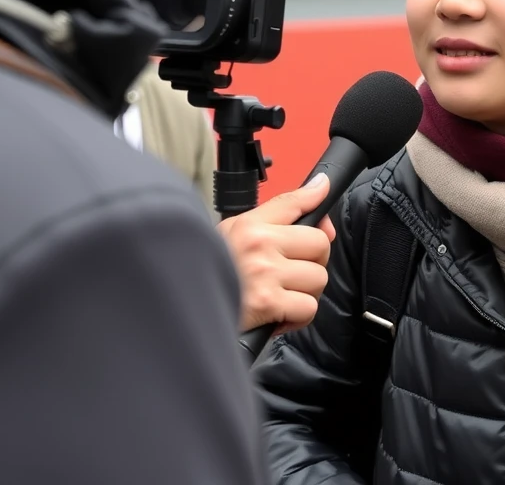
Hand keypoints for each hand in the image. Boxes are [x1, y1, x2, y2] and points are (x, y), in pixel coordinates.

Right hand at [218, 175, 336, 333]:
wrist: (181, 304)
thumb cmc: (209, 271)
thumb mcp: (234, 231)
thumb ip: (279, 212)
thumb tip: (319, 188)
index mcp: (250, 225)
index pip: (295, 202)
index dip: (317, 204)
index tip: (323, 198)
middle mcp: (260, 245)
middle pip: (320, 244)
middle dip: (313, 261)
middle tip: (292, 271)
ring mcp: (265, 274)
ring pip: (318, 279)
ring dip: (305, 293)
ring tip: (282, 294)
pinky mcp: (267, 304)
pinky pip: (308, 308)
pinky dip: (297, 317)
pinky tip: (279, 314)